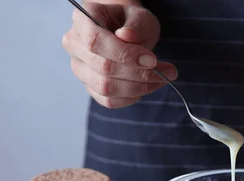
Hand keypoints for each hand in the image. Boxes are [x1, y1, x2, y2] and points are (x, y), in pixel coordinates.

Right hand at [62, 2, 176, 108]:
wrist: (124, 32)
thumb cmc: (131, 22)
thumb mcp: (139, 16)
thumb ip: (135, 26)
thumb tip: (127, 37)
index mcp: (82, 20)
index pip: (95, 40)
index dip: (124, 54)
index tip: (152, 59)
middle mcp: (74, 45)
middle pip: (103, 67)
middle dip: (140, 73)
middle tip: (169, 71)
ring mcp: (79, 68)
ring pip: (105, 88)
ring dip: (139, 87)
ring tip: (162, 78)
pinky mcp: (90, 87)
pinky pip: (109, 101)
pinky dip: (132, 97)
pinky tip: (147, 86)